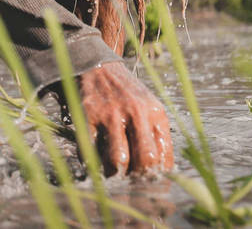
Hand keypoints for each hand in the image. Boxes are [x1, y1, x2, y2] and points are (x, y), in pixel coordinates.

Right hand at [78, 61, 172, 175]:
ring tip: (112, 171)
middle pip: (144, 160)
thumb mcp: (150, 108)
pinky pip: (90, 151)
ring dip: (114, 172)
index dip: (155, 177)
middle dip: (137, 177)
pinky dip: (92, 161)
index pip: (162, 157)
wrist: (99, 67)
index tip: (148, 183)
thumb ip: (157, 136)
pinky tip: (95, 158)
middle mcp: (136, 112)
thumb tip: (161, 172)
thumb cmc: (128, 94)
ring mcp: (111, 114)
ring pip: (117, 160)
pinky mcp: (88, 115)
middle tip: (130, 178)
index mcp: (155, 113)